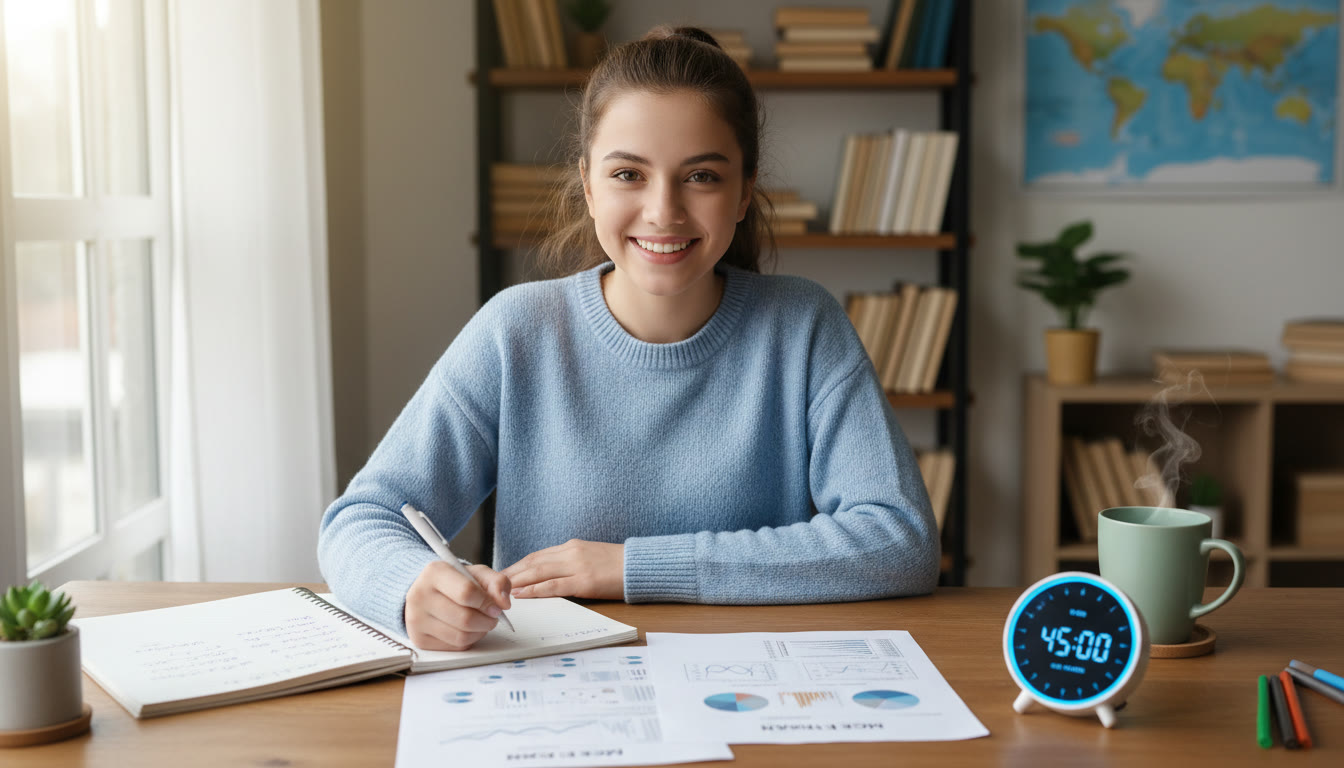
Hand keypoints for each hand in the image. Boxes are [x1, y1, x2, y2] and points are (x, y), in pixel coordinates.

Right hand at [403, 560, 511, 650]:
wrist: (429, 591)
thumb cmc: (456, 582)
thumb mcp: (477, 574)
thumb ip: (497, 582)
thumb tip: (504, 603)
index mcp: (434, 572)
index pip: (467, 592)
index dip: (487, 603)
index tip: (496, 607)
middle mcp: (419, 595)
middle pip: (465, 619)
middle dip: (487, 621)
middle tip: (492, 617)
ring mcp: (416, 619)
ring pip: (460, 636)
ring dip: (479, 632)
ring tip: (481, 622)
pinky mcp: (419, 638)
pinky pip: (454, 647)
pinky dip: (468, 640)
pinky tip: (467, 630)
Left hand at [501, 539, 624, 599]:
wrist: (641, 566)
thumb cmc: (618, 564)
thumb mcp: (590, 557)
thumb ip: (571, 562)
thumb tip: (551, 573)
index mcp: (571, 546)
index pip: (537, 555)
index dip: (517, 565)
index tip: (502, 574)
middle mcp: (570, 552)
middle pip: (532, 562)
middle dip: (511, 573)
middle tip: (492, 583)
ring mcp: (577, 566)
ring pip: (538, 572)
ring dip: (517, 581)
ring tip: (500, 589)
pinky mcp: (584, 581)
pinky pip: (554, 586)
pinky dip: (535, 590)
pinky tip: (522, 595)